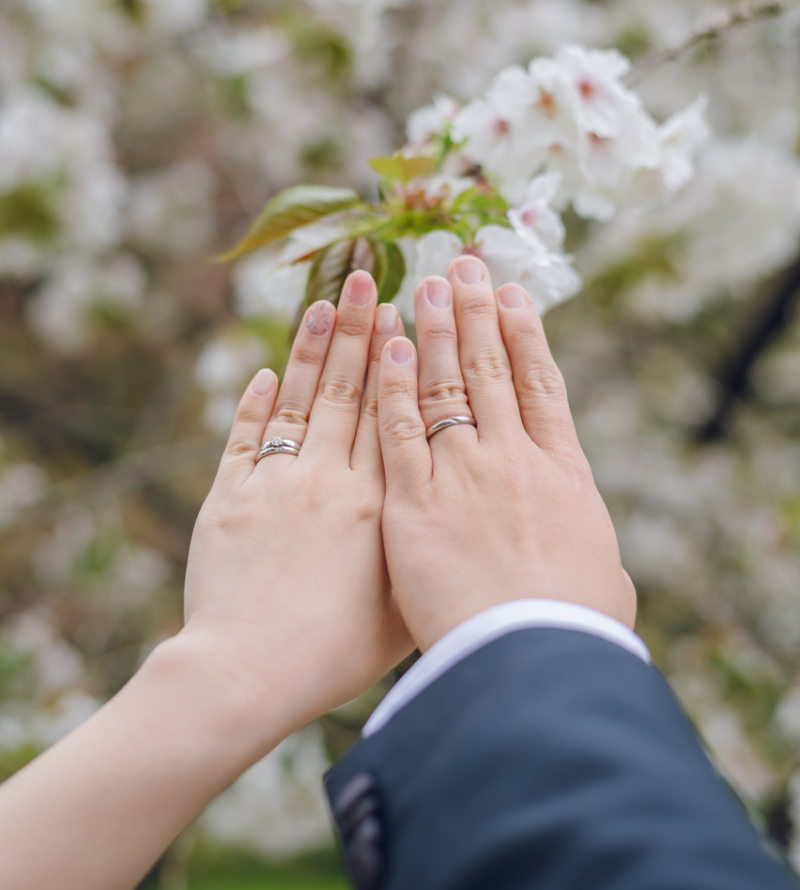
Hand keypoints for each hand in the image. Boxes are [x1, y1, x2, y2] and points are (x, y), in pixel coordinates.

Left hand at [177, 270, 411, 748]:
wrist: (246, 672)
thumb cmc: (333, 655)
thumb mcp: (403, 611)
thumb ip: (427, 556)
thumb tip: (454, 519)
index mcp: (375, 502)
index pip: (391, 414)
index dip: (398, 360)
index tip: (406, 315)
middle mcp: (326, 478)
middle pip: (345, 391)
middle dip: (360, 332)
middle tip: (369, 279)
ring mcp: (273, 483)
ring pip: (297, 401)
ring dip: (310, 350)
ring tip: (324, 303)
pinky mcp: (229, 499)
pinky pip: (244, 439)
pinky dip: (252, 404)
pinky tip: (261, 374)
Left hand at [376, 255, 635, 652]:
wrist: (525, 665)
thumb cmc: (572, 632)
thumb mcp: (601, 579)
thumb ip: (581, 541)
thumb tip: (584, 538)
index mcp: (562, 474)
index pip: (540, 385)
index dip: (525, 334)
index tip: (513, 295)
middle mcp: (510, 460)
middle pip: (488, 370)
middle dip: (474, 312)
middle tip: (462, 265)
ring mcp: (458, 476)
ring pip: (441, 386)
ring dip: (432, 331)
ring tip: (424, 285)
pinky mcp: (407, 504)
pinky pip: (395, 431)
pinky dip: (391, 386)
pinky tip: (387, 349)